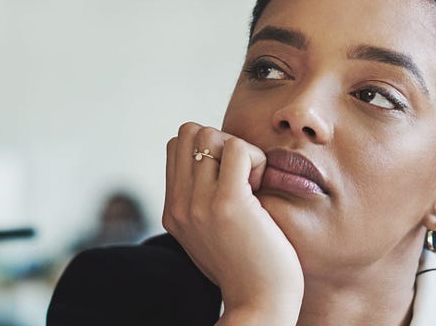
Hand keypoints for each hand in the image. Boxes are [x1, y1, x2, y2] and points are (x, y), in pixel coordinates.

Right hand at [163, 122, 302, 324]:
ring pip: (210, 134)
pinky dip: (256, 159)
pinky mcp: (228, 204)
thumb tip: (216, 164)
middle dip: (220, 142)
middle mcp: (179, 206)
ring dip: (239, 150)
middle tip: (242, 177)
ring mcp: (199, 205)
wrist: (260, 304)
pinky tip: (261, 189)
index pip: (176, 146)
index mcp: (173, 212)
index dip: (208, 150)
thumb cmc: (250, 268)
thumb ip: (203, 203)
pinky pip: (238, 148)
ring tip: (252, 184)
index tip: (230, 179)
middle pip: (188, 132)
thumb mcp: (213, 234)